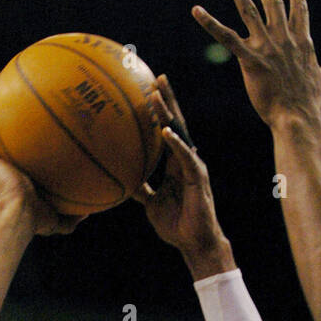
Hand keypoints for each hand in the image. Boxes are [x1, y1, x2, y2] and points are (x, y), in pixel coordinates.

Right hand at [0, 95, 82, 235]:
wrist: (18, 215)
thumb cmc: (35, 220)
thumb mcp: (56, 221)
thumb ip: (70, 219)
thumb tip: (86, 211)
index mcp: (9, 188)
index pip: (12, 170)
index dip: (17, 158)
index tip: (28, 144)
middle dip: (0, 136)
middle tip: (11, 117)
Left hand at [133, 75, 230, 271]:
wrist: (194, 243)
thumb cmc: (176, 224)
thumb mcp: (151, 203)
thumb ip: (141, 188)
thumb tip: (123, 180)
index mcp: (175, 164)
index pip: (167, 130)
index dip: (160, 112)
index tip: (149, 91)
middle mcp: (185, 159)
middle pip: (176, 123)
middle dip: (167, 101)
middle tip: (157, 78)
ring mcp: (193, 166)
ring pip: (180, 133)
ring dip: (169, 114)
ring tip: (158, 95)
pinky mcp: (197, 178)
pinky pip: (185, 157)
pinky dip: (176, 144)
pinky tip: (166, 132)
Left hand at [192, 0, 320, 129]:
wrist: (298, 120)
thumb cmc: (311, 105)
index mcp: (302, 43)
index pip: (300, 10)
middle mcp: (284, 39)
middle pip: (272, 3)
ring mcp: (267, 47)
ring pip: (249, 11)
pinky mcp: (251, 60)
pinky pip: (226, 37)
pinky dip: (210, 23)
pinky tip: (197, 10)